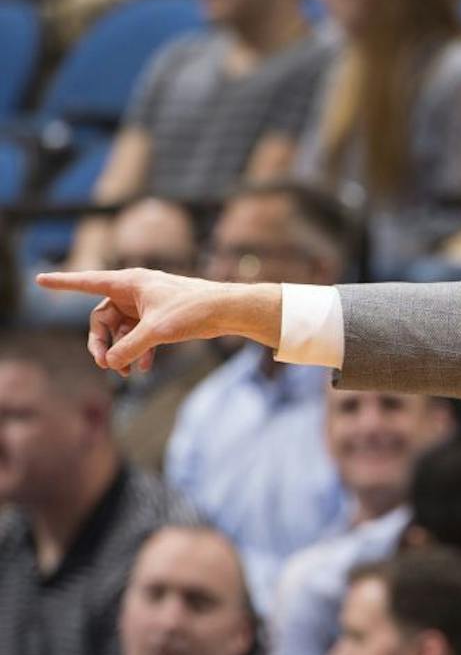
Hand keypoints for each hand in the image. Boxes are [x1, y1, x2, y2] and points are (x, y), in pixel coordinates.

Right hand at [33, 268, 280, 376]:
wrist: (227, 311)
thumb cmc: (193, 311)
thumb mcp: (157, 332)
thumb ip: (130, 348)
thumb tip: (111, 363)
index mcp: (129, 282)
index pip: (87, 282)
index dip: (63, 283)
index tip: (39, 280)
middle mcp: (135, 290)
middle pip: (103, 317)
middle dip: (101, 342)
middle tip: (104, 365)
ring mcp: (147, 304)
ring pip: (122, 330)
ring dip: (122, 351)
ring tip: (127, 373)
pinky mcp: (161, 317)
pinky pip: (139, 335)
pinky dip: (139, 351)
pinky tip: (145, 369)